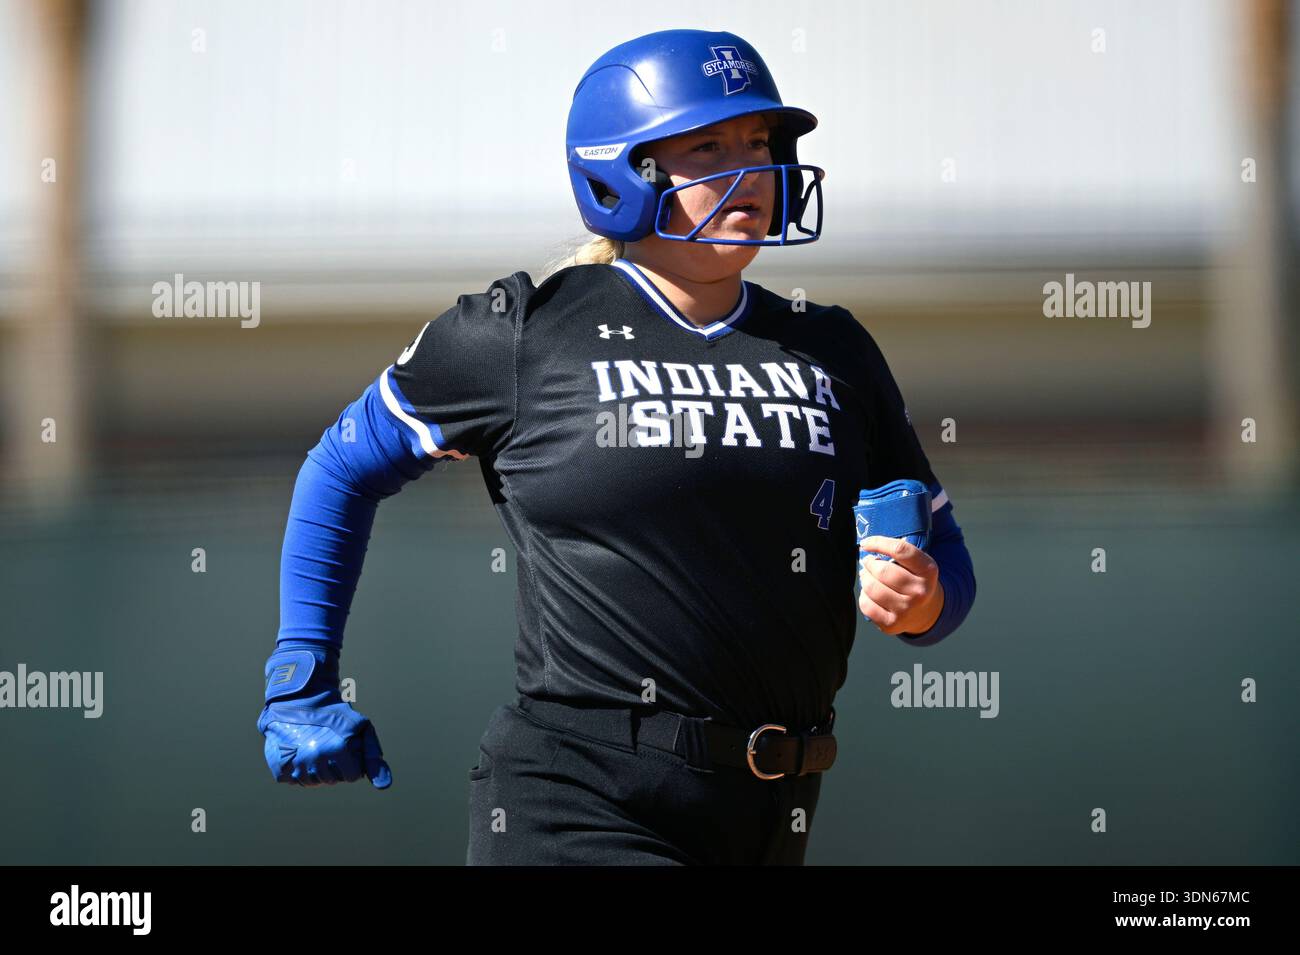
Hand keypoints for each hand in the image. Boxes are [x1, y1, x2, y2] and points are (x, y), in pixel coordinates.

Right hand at [256, 646, 392, 788]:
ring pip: (312, 782)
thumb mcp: (360, 727)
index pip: (351, 776)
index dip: (351, 762)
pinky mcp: (279, 766)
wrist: (298, 699)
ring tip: (314, 748)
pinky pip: (293, 780)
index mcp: (336, 749)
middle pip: (332, 780)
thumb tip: (384, 786)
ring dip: (315, 769)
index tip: (345, 748)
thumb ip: (373, 756)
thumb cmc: (333, 713)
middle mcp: (314, 758)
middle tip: (328, 745)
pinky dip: (296, 770)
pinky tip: (299, 752)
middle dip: (334, 766)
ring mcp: (294, 764)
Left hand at [858, 536, 943, 636]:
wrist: (927, 611)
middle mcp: (920, 592)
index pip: (900, 550)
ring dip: (864, 578)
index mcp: (928, 571)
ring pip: (871, 588)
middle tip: (868, 561)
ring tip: (867, 575)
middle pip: (882, 571)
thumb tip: (874, 538)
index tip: (866, 543)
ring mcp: (906, 610)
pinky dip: (864, 596)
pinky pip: (866, 605)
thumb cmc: (916, 579)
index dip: (878, 543)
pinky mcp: (892, 624)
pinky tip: (870, 592)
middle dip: (870, 563)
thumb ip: (903, 547)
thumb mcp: (920, 562)